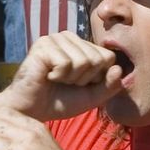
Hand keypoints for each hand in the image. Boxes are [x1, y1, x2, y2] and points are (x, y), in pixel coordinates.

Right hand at [0, 33, 125, 122]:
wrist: (31, 111)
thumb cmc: (59, 102)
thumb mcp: (91, 97)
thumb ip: (110, 86)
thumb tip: (118, 69)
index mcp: (83, 46)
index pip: (107, 57)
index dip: (97, 78)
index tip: (79, 85)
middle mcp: (70, 38)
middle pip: (97, 59)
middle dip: (84, 79)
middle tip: (65, 83)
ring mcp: (56, 39)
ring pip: (83, 61)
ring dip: (70, 79)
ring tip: (55, 80)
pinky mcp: (44, 44)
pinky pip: (66, 63)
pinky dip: (58, 76)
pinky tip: (47, 76)